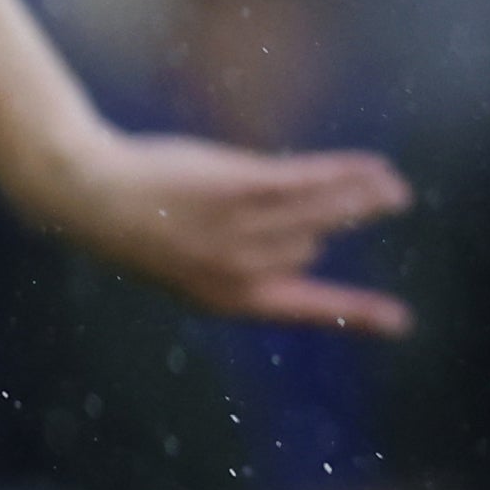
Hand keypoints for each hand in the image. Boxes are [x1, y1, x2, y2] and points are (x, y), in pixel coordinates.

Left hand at [24, 125, 415, 334]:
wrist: (87, 195)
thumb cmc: (141, 224)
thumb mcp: (192, 259)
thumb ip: (250, 258)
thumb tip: (314, 244)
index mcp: (228, 301)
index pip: (307, 311)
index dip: (356, 316)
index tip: (402, 322)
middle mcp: (240, 272)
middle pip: (311, 245)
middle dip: (320, 224)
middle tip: (358, 202)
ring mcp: (243, 230)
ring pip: (326, 212)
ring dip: (362, 193)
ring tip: (390, 184)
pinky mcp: (243, 187)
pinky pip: (314, 180)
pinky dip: (349, 173)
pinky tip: (375, 166)